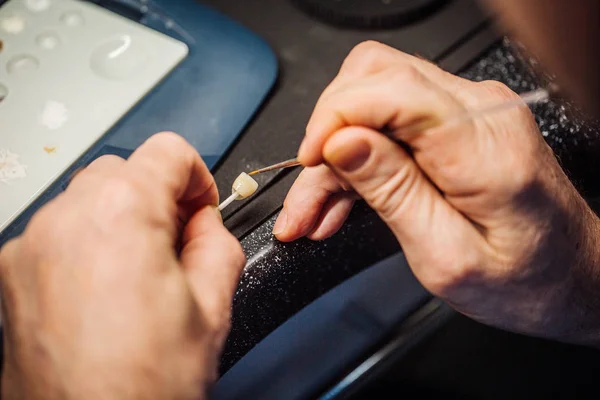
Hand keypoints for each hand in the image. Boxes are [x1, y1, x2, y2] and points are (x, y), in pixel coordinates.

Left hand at [0, 133, 244, 398]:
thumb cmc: (141, 387)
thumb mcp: (212, 307)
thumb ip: (218, 242)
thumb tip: (205, 223)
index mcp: (121, 215)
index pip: (168, 150)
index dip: (198, 177)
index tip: (201, 207)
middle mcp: (65, 220)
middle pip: (123, 170)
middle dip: (157, 197)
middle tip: (177, 243)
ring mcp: (31, 247)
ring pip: (88, 199)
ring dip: (121, 219)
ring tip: (141, 274)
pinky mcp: (13, 274)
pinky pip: (59, 234)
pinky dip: (87, 244)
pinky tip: (106, 292)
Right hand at [275, 41, 599, 343]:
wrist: (571, 277)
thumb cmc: (526, 280)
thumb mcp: (447, 256)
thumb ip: (393, 192)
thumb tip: (342, 142)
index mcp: (483, 148)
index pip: (391, 88)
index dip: (335, 116)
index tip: (310, 161)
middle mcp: (481, 112)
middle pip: (375, 79)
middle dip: (326, 134)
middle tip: (308, 195)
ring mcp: (470, 112)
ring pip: (374, 100)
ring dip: (335, 153)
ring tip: (313, 211)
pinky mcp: (459, 125)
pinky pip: (391, 120)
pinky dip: (357, 156)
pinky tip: (338, 200)